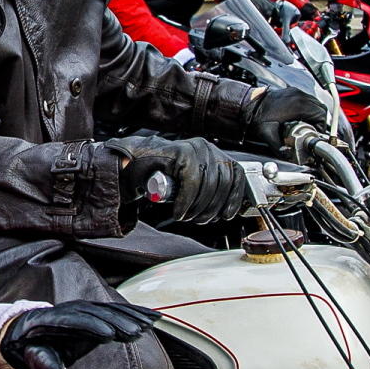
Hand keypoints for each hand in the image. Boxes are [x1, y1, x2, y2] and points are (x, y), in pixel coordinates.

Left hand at [0, 301, 156, 368]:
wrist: (32, 330)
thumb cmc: (34, 348)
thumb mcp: (34, 358)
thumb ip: (43, 367)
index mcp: (52, 320)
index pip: (74, 321)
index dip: (91, 327)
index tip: (110, 335)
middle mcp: (70, 309)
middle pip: (96, 313)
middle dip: (117, 321)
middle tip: (137, 332)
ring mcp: (84, 308)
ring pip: (110, 309)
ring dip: (131, 316)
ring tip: (150, 324)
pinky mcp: (97, 312)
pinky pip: (117, 311)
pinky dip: (136, 313)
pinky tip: (152, 318)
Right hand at [113, 133, 246, 227]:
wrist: (133, 165)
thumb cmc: (161, 176)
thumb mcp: (192, 181)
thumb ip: (209, 188)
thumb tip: (226, 209)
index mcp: (214, 154)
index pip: (236, 174)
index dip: (235, 197)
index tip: (228, 214)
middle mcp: (207, 148)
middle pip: (223, 183)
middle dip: (212, 208)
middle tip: (199, 220)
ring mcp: (195, 148)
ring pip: (209, 185)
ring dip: (198, 208)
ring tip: (187, 216)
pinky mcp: (182, 152)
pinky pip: (192, 183)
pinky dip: (186, 202)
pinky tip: (179, 211)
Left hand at [245, 84, 326, 145]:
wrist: (247, 104)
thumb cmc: (256, 116)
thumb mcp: (268, 134)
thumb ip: (279, 148)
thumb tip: (288, 157)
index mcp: (297, 105)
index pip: (320, 116)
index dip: (320, 127)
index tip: (315, 134)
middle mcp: (298, 96)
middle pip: (320, 108)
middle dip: (319, 121)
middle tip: (313, 130)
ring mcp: (295, 92)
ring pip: (315, 103)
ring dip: (315, 114)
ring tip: (308, 124)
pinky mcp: (291, 92)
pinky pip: (307, 99)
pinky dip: (308, 108)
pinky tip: (301, 116)